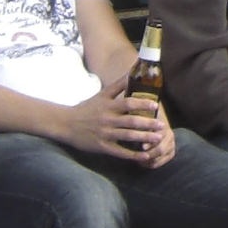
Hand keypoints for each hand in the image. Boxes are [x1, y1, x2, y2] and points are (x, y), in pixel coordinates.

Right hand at [60, 93, 174, 165]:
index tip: (156, 105)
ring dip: (144, 138)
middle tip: (162, 125)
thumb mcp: (102, 94)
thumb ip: (118, 85)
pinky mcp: (102, 146)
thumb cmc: (87, 108)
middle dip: (148, 124)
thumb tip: (132, 71)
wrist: (66, 124)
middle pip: (131, 121)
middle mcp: (107, 120)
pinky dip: (133, 155)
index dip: (142, 104)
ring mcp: (105, 134)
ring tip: (158, 139)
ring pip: (127, 136)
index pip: (128, 103)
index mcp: (109, 106)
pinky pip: (120, 152)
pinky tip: (145, 156)